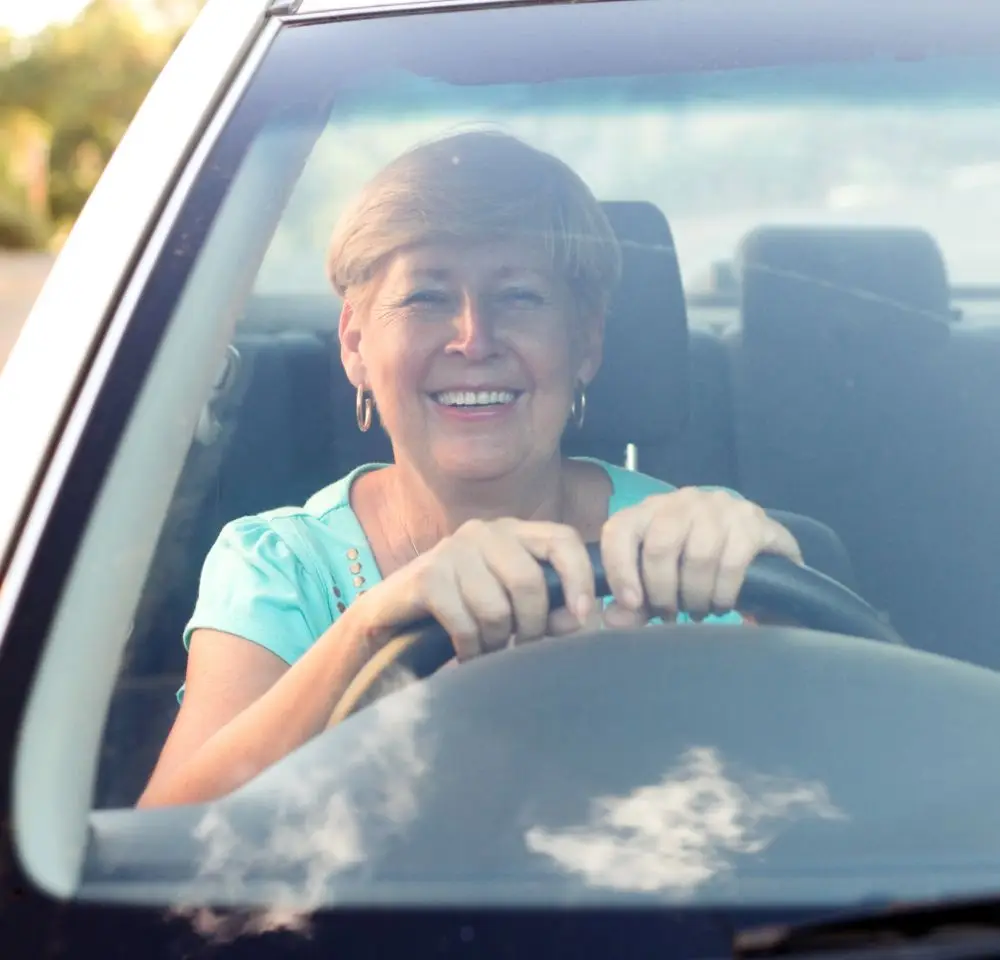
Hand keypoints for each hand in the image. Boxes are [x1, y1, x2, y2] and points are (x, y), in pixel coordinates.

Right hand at [354, 518, 597, 661]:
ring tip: (488, 649)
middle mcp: (485, 531)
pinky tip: (466, 653)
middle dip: (532, 626)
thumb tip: (577, 619)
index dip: (580, 577)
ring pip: (496, 608)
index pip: (562, 539)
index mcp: (515, 532)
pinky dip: (470, 648)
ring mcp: (453, 550)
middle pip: (529, 581)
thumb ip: (550, 610)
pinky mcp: (427, 576)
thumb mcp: (513, 606)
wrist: (394, 616)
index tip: (584, 615)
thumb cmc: (465, 609)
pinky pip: (465, 623)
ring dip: (496, 642)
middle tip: (523, 648)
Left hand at [600, 488, 801, 625]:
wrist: (761, 549)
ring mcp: (718, 506)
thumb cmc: (698, 567)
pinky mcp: (751, 520)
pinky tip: (721, 605)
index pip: (620, 530)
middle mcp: (682, 501)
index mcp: (649, 511)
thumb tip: (612, 620)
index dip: (619, 569)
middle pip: (660, 547)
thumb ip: (635, 603)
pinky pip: (731, 562)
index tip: (632, 604)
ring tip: (697, 611)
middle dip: (662, 592)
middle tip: (670, 615)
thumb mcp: (662, 582)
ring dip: (695, 595)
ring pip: (698, 556)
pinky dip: (723, 593)